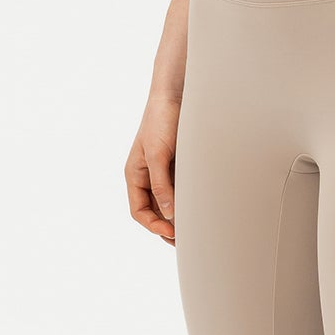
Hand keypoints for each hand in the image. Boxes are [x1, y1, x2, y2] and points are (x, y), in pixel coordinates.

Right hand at [126, 93, 180, 244]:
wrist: (176, 94)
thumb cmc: (160, 120)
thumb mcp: (158, 154)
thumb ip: (161, 184)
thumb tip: (168, 214)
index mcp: (134, 175)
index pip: (138, 211)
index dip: (153, 226)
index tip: (171, 234)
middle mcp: (147, 176)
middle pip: (153, 212)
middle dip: (166, 228)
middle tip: (185, 241)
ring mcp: (163, 172)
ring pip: (168, 203)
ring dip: (178, 217)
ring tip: (194, 230)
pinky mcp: (178, 165)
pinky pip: (181, 190)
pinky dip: (187, 202)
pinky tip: (200, 209)